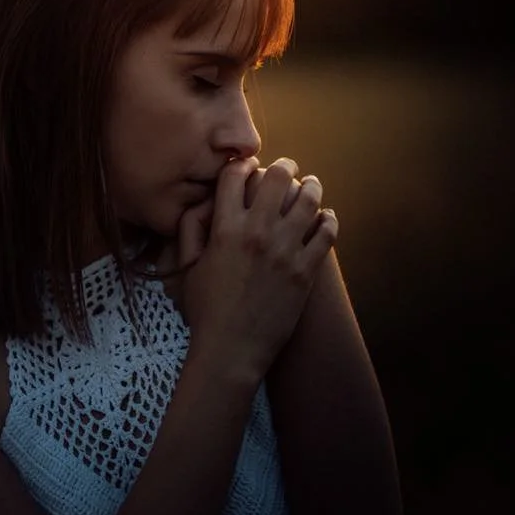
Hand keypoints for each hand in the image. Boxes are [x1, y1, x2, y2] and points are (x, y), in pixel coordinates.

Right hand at [174, 157, 337, 379]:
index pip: (236, 176)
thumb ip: (189, 231)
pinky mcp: (306, 272)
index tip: (249, 167)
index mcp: (225, 229)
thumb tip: (202, 204)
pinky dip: (328, 220)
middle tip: (287, 168)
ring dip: (312, 188)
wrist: (231, 350)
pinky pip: (326, 233)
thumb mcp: (186, 268)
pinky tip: (326, 218)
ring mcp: (285, 252)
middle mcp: (258, 234)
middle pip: (278, 178)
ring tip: (312, 186)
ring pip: (310, 200)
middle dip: (284, 166)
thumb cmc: (204, 311)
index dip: (242, 165)